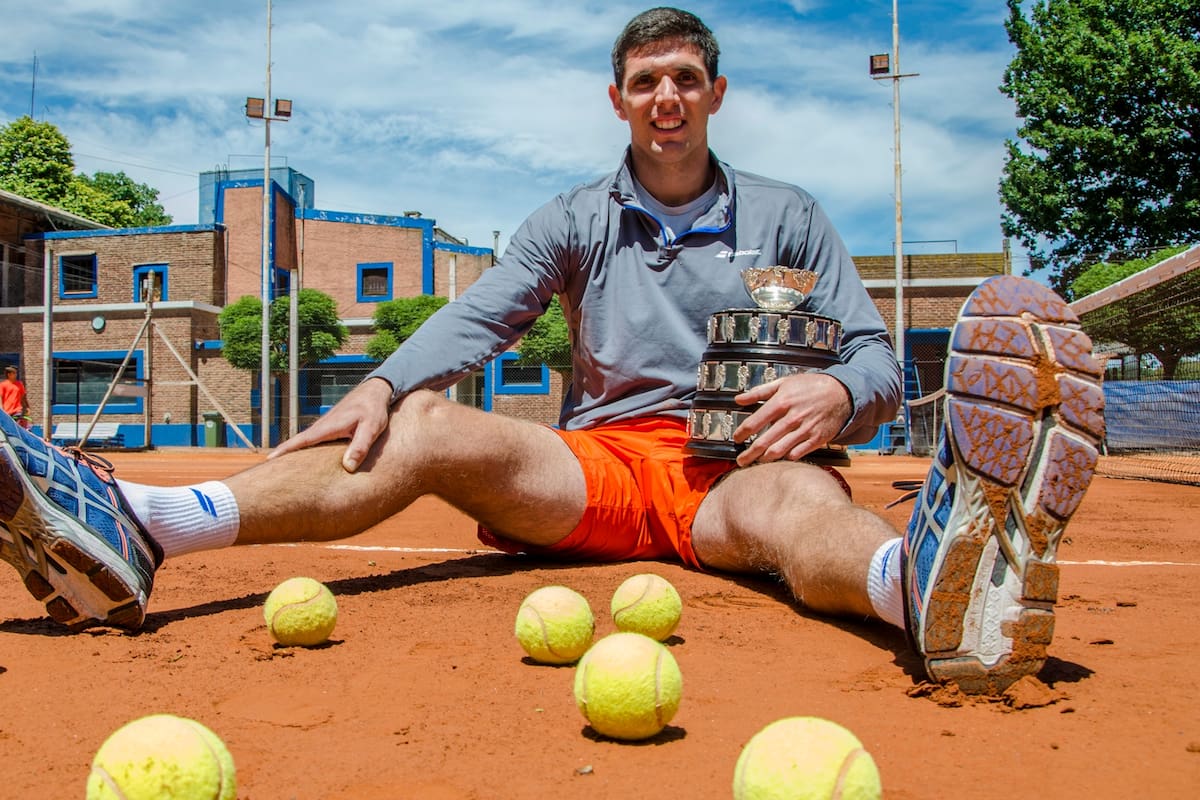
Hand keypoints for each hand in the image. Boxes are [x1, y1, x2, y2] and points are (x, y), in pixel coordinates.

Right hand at [268, 377, 394, 472]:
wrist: (375, 392)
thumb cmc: (373, 410)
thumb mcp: (371, 428)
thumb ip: (361, 447)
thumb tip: (348, 467)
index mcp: (328, 427)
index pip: (302, 441)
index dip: (285, 451)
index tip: (269, 461)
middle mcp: (322, 427)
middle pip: (298, 444)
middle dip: (282, 455)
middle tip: (264, 471)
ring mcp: (325, 428)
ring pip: (305, 443)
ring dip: (291, 454)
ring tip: (277, 471)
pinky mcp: (330, 430)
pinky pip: (313, 442)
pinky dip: (303, 450)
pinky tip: (301, 461)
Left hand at [730, 372, 851, 466]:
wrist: (841, 393)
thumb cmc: (811, 387)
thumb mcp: (784, 383)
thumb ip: (759, 392)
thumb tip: (739, 399)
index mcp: (781, 402)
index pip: (755, 422)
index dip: (742, 433)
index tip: (736, 439)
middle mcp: (791, 418)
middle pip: (764, 441)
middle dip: (749, 453)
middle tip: (741, 460)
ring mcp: (804, 430)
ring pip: (779, 450)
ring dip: (765, 459)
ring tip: (757, 461)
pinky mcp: (816, 439)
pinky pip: (797, 454)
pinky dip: (785, 458)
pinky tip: (779, 459)